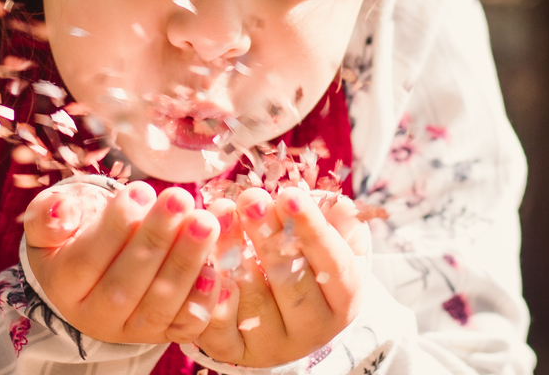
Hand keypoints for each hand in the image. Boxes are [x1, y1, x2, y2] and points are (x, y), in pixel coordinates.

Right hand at [23, 181, 222, 345]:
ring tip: (205, 222)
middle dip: (157, 239)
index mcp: (63, 286)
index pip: (87, 260)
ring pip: (159, 306)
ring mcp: (131, 329)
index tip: (140, 189)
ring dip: (186, 263)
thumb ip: (49, 216)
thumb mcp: (49, 221)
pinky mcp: (162, 333)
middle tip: (180, 199)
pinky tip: (217, 272)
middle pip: (126, 285)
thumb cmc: (73, 235)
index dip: (114, 227)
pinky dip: (203, 304)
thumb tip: (61, 210)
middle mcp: (95, 316)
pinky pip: (184, 328)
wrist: (92, 270)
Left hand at [196, 187, 368, 367]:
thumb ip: (339, 219)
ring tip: (221, 216)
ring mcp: (273, 345)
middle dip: (269, 236)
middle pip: (291, 283)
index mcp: (343, 298)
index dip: (312, 230)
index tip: (290, 195)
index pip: (334, 265)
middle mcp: (312, 329)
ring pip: (253, 304)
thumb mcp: (337, 236)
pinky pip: (219, 330)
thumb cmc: (311, 257)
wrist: (280, 303)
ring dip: (233, 255)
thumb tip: (337, 205)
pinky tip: (204, 264)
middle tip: (250, 199)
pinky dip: (210, 298)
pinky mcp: (234, 352)